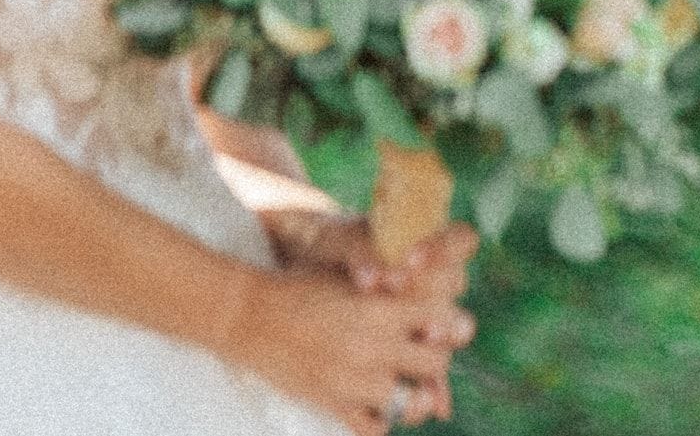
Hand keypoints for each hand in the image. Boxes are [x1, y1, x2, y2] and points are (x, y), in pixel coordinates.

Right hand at [234, 265, 474, 433]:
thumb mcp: (349, 279)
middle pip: (436, 364)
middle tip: (422, 357)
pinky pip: (374, 428)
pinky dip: (380, 422)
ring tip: (402, 384)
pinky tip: (375, 408)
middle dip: (435, 361)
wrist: (250, 315)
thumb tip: (418, 295)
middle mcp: (374, 345)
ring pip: (410, 401)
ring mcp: (353, 379)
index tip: (441, 326)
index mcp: (382, 308)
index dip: (449, 324)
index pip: (443, 320)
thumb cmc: (300, 288)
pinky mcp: (332, 403)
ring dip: (411, 394)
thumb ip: (387, 290)